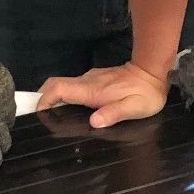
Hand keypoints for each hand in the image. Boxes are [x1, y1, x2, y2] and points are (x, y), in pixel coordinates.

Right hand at [37, 61, 168, 127]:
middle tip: (40, 115)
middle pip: (56, 84)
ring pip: (65, 85)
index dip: (44, 98)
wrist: (154, 71)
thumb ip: (113, 114)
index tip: (39, 112)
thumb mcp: (134, 108)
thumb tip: (93, 122)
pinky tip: (72, 109)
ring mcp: (91, 78)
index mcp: (92, 90)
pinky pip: (75, 86)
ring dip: (54, 97)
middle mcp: (87, 82)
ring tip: (52, 116)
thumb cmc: (146, 94)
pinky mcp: (96, 78)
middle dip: (43, 96)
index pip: (59, 89)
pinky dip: (67, 96)